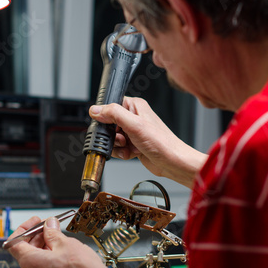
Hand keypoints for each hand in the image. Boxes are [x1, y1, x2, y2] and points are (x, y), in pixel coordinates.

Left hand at [8, 216, 111, 267]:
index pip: (14, 242)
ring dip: (44, 244)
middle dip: (37, 234)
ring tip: (58, 235)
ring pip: (35, 258)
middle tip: (49, 225)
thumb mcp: (67, 244)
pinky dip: (49, 255)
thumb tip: (49, 224)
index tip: (35, 221)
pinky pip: (43, 266)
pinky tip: (60, 248)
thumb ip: (53, 232)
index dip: (24, 228)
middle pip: (25, 250)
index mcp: (30, 263)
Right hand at [89, 97, 207, 187]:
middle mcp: (134, 117)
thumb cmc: (162, 142)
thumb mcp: (135, 125)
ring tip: (128, 147)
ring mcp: (133, 131)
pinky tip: (131, 153)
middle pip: (109, 124)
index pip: (111, 106)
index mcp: (135, 106)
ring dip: (117, 146)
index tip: (108, 126)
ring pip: (112, 138)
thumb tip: (96, 109)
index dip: (106, 117)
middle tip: (121, 139)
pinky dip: (122, 152)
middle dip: (112, 136)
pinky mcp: (133, 144)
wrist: (172, 162)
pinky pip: (118, 147)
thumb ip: (114, 114)